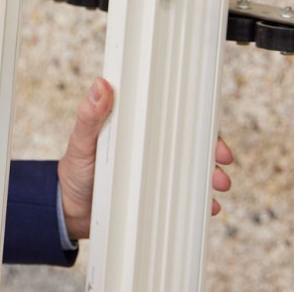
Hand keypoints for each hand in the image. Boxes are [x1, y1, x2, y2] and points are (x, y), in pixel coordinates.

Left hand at [56, 77, 235, 239]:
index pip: (166, 115)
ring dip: (210, 175)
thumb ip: (89, 117)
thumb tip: (101, 84)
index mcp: (132, 127)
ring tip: (218, 185)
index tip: (209, 124)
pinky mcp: (158, 195)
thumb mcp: (81, 142)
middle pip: (187, 142)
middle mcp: (148, 147)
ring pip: (192, 169)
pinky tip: (209, 206)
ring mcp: (155, 171)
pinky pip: (185, 195)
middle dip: (210, 149)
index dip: (191, 117)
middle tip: (221, 160)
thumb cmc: (75, 170)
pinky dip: (200, 200)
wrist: (71, 209)